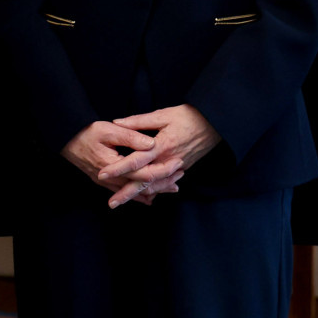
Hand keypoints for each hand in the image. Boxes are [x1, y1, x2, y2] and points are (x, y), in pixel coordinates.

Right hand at [61, 122, 183, 209]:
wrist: (65, 141)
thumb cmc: (85, 132)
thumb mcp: (107, 130)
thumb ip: (130, 137)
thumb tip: (151, 144)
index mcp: (115, 166)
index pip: (144, 173)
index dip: (163, 169)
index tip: (178, 162)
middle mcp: (112, 180)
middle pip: (143, 186)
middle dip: (163, 182)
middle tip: (180, 177)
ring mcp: (108, 184)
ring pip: (136, 192)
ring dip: (155, 189)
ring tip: (172, 187)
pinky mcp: (105, 183)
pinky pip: (126, 192)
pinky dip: (140, 194)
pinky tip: (149, 197)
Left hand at [103, 105, 221, 204]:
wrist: (214, 124)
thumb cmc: (187, 116)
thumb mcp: (162, 115)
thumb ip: (138, 121)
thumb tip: (116, 122)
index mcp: (161, 146)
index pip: (135, 161)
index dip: (118, 168)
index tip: (102, 174)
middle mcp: (168, 161)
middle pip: (143, 181)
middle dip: (126, 193)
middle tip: (110, 203)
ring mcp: (176, 167)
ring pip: (155, 186)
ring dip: (138, 196)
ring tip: (123, 202)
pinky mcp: (182, 168)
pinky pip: (165, 184)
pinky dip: (155, 191)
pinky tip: (146, 197)